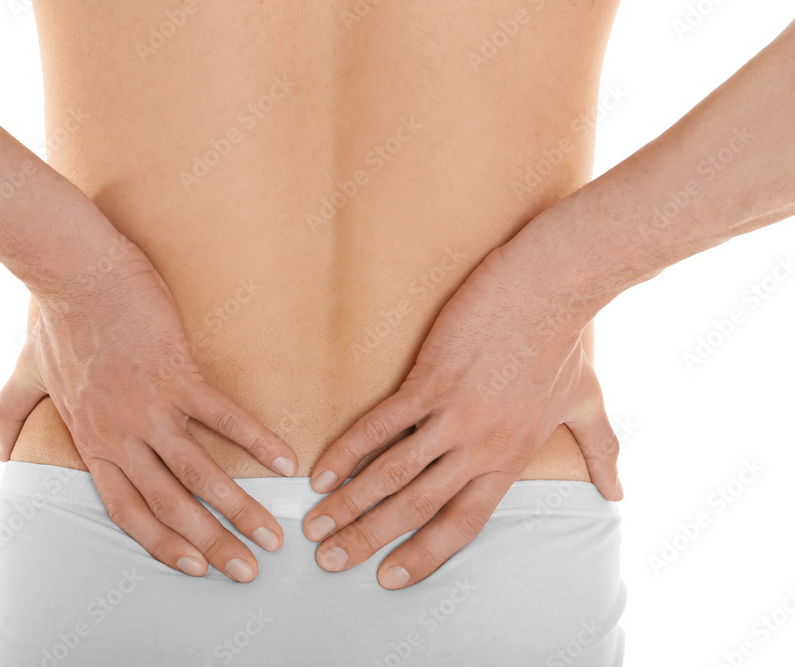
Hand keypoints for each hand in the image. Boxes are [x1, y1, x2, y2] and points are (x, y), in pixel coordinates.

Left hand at [0, 230, 297, 582]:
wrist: (75, 272)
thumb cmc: (54, 321)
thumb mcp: (22, 377)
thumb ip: (8, 418)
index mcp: (93, 441)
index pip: (129, 510)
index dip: (163, 544)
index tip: (195, 567)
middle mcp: (122, 436)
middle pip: (170, 506)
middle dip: (213, 545)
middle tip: (249, 571)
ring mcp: (150, 407)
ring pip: (200, 473)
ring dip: (239, 509)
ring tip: (275, 534)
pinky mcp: (176, 374)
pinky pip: (223, 416)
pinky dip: (256, 440)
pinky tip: (285, 460)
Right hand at [301, 245, 622, 588]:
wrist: (550, 289)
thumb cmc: (566, 342)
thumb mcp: (588, 404)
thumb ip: (602, 452)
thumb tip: (618, 493)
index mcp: (509, 460)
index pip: (461, 524)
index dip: (422, 555)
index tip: (389, 578)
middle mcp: (479, 449)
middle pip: (416, 508)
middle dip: (368, 539)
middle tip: (330, 561)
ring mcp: (454, 416)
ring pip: (392, 473)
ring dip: (349, 504)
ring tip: (315, 526)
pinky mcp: (432, 381)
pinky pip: (381, 425)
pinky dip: (348, 450)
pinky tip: (322, 471)